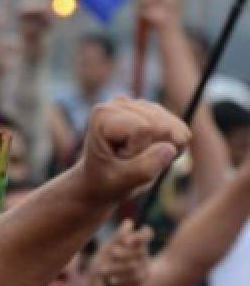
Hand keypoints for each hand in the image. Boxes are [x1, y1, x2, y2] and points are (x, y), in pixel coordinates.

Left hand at [75, 97, 189, 204]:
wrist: (102, 179)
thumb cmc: (106, 181)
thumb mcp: (120, 182)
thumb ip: (143, 168)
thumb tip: (170, 148)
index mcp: (103, 115)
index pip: (145, 129)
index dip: (139, 151)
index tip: (119, 160)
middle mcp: (120, 103)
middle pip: (163, 127)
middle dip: (153, 151)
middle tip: (129, 160)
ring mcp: (139, 105)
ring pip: (176, 129)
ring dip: (162, 150)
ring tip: (138, 156)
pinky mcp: (155, 111)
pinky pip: (182, 132)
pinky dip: (171, 148)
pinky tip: (150, 152)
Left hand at [88, 219, 151, 285]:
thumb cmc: (100, 263)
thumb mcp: (105, 249)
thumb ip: (117, 238)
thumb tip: (130, 221)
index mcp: (134, 243)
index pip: (147, 234)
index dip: (141, 236)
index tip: (126, 241)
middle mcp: (142, 254)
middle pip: (140, 250)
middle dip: (124, 252)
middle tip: (111, 253)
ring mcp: (144, 268)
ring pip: (134, 266)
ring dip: (116, 267)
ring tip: (101, 270)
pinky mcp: (141, 281)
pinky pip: (133, 279)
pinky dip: (120, 279)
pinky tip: (111, 281)